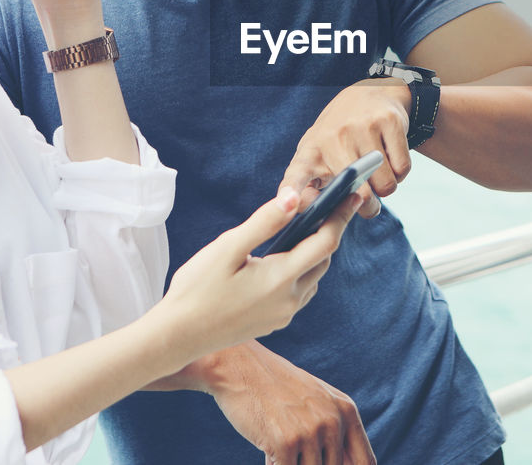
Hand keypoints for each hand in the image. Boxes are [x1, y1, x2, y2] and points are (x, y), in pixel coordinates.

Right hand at [144, 190, 362, 376]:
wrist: (178, 337)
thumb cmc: (196, 289)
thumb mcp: (227, 248)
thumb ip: (264, 223)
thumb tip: (293, 198)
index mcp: (281, 279)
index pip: (325, 242)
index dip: (341, 216)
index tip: (353, 194)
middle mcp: (290, 300)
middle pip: (322, 260)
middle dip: (327, 232)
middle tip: (326, 206)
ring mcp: (283, 315)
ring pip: (312, 278)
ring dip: (313, 254)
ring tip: (304, 230)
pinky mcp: (274, 323)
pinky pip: (299, 293)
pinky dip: (300, 272)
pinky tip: (282, 261)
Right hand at [151, 342, 375, 464]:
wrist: (238, 367)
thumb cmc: (273, 389)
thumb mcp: (314, 402)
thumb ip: (332, 431)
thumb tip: (343, 464)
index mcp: (345, 410)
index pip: (365, 462)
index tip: (326, 464)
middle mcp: (334, 420)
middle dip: (310, 464)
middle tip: (293, 450)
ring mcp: (311, 431)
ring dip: (292, 463)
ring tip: (279, 446)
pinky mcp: (287, 442)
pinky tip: (268, 452)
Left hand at [279, 79, 414, 218]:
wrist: (370, 94)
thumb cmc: (339, 137)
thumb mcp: (318, 155)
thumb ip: (312, 188)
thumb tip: (317, 214)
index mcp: (310, 152)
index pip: (295, 176)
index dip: (290, 192)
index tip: (288, 205)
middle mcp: (333, 138)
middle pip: (359, 195)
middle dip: (369, 205)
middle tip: (368, 199)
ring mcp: (362, 127)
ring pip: (385, 185)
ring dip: (386, 187)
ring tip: (377, 172)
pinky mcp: (388, 121)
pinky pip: (402, 168)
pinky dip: (400, 172)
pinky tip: (390, 158)